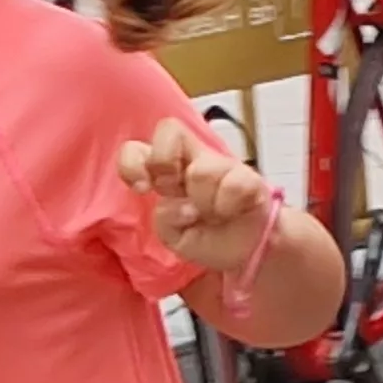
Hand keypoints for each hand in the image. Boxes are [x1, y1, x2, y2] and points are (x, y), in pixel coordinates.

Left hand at [120, 117, 277, 275]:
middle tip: (179, 192)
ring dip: (204, 203)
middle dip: (165, 164)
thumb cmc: (207, 238)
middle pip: (169, 129)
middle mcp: (193, 160)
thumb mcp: (174, 238)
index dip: (133, 164)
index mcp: (168, 172)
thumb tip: (181, 206)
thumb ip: (165, 220)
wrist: (247, 254)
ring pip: (201, 171)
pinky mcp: (249, 177)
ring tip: (213, 216)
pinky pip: (232, 185)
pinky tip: (231, 212)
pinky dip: (227, 206)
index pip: (137, 148)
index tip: (143, 190)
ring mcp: (222, 165)